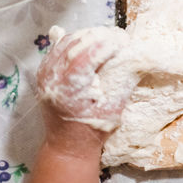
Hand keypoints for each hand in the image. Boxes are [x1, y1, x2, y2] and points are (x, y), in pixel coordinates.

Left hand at [36, 27, 130, 158]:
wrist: (68, 146)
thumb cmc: (93, 131)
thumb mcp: (115, 107)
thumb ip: (124, 79)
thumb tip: (138, 56)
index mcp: (70, 89)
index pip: (88, 54)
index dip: (108, 42)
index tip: (125, 40)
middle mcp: (53, 79)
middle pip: (76, 43)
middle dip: (101, 35)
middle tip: (120, 38)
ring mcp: (45, 75)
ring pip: (67, 41)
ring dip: (89, 35)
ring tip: (108, 38)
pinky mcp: (44, 73)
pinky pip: (59, 47)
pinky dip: (76, 40)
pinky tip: (90, 40)